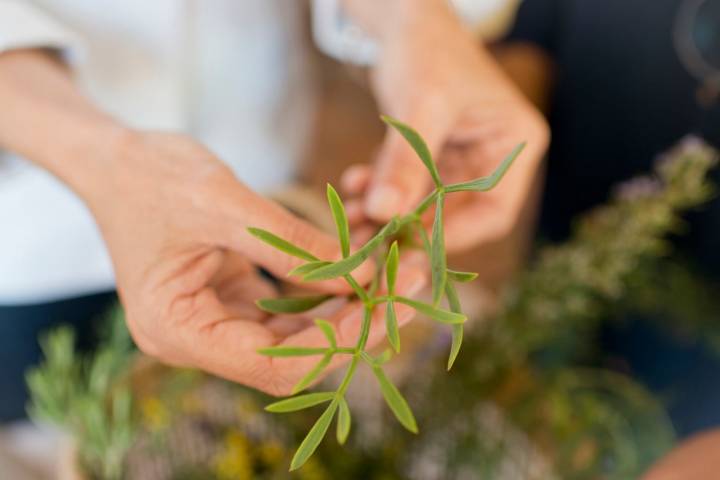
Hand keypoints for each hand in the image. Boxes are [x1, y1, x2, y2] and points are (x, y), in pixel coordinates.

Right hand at [87, 131, 420, 394]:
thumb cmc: (152, 175)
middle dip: (359, 319)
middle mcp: (199, 338)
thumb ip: (294, 246)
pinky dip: (331, 281)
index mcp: (178, 331)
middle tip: (412, 277)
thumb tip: (365, 278)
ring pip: (303, 331)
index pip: (274, 363)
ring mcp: (218, 321)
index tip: (389, 299)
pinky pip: (294, 304)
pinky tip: (366, 252)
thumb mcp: (224, 204)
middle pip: (296, 354)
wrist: (117, 158)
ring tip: (401, 261)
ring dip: (353, 300)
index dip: (337, 341)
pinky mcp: (235, 298)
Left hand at [342, 0, 548, 251]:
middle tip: (370, 242)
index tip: (410, 248)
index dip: (453, 236)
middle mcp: (493, 157)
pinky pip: (407, 185)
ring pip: (425, 205)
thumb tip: (384, 214)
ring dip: (389, 214)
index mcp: (514, 145)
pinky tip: (356, 187)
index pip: (493, 211)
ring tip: (354, 220)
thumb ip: (405, 162)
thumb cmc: (428, 49)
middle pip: (455, 214)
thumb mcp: (422, 106)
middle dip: (410, 229)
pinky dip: (381, 191)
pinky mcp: (432, 155)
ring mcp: (461, 158)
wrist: (405, 19)